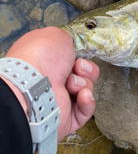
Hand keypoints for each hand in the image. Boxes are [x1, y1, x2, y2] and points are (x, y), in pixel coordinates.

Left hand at [3, 27, 99, 141]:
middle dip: (85, 69)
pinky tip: (82, 95)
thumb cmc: (42, 57)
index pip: (71, 60)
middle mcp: (52, 81)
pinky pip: (86, 109)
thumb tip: (70, 45)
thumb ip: (66, 39)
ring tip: (71, 84)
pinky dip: (87, 101)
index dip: (79, 56)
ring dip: (84, 84)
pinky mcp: (67, 118)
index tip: (79, 54)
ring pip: (86, 89)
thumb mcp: (56, 35)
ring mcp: (59, 100)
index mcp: (47, 63)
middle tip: (76, 68)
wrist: (35, 86)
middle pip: (83, 74)